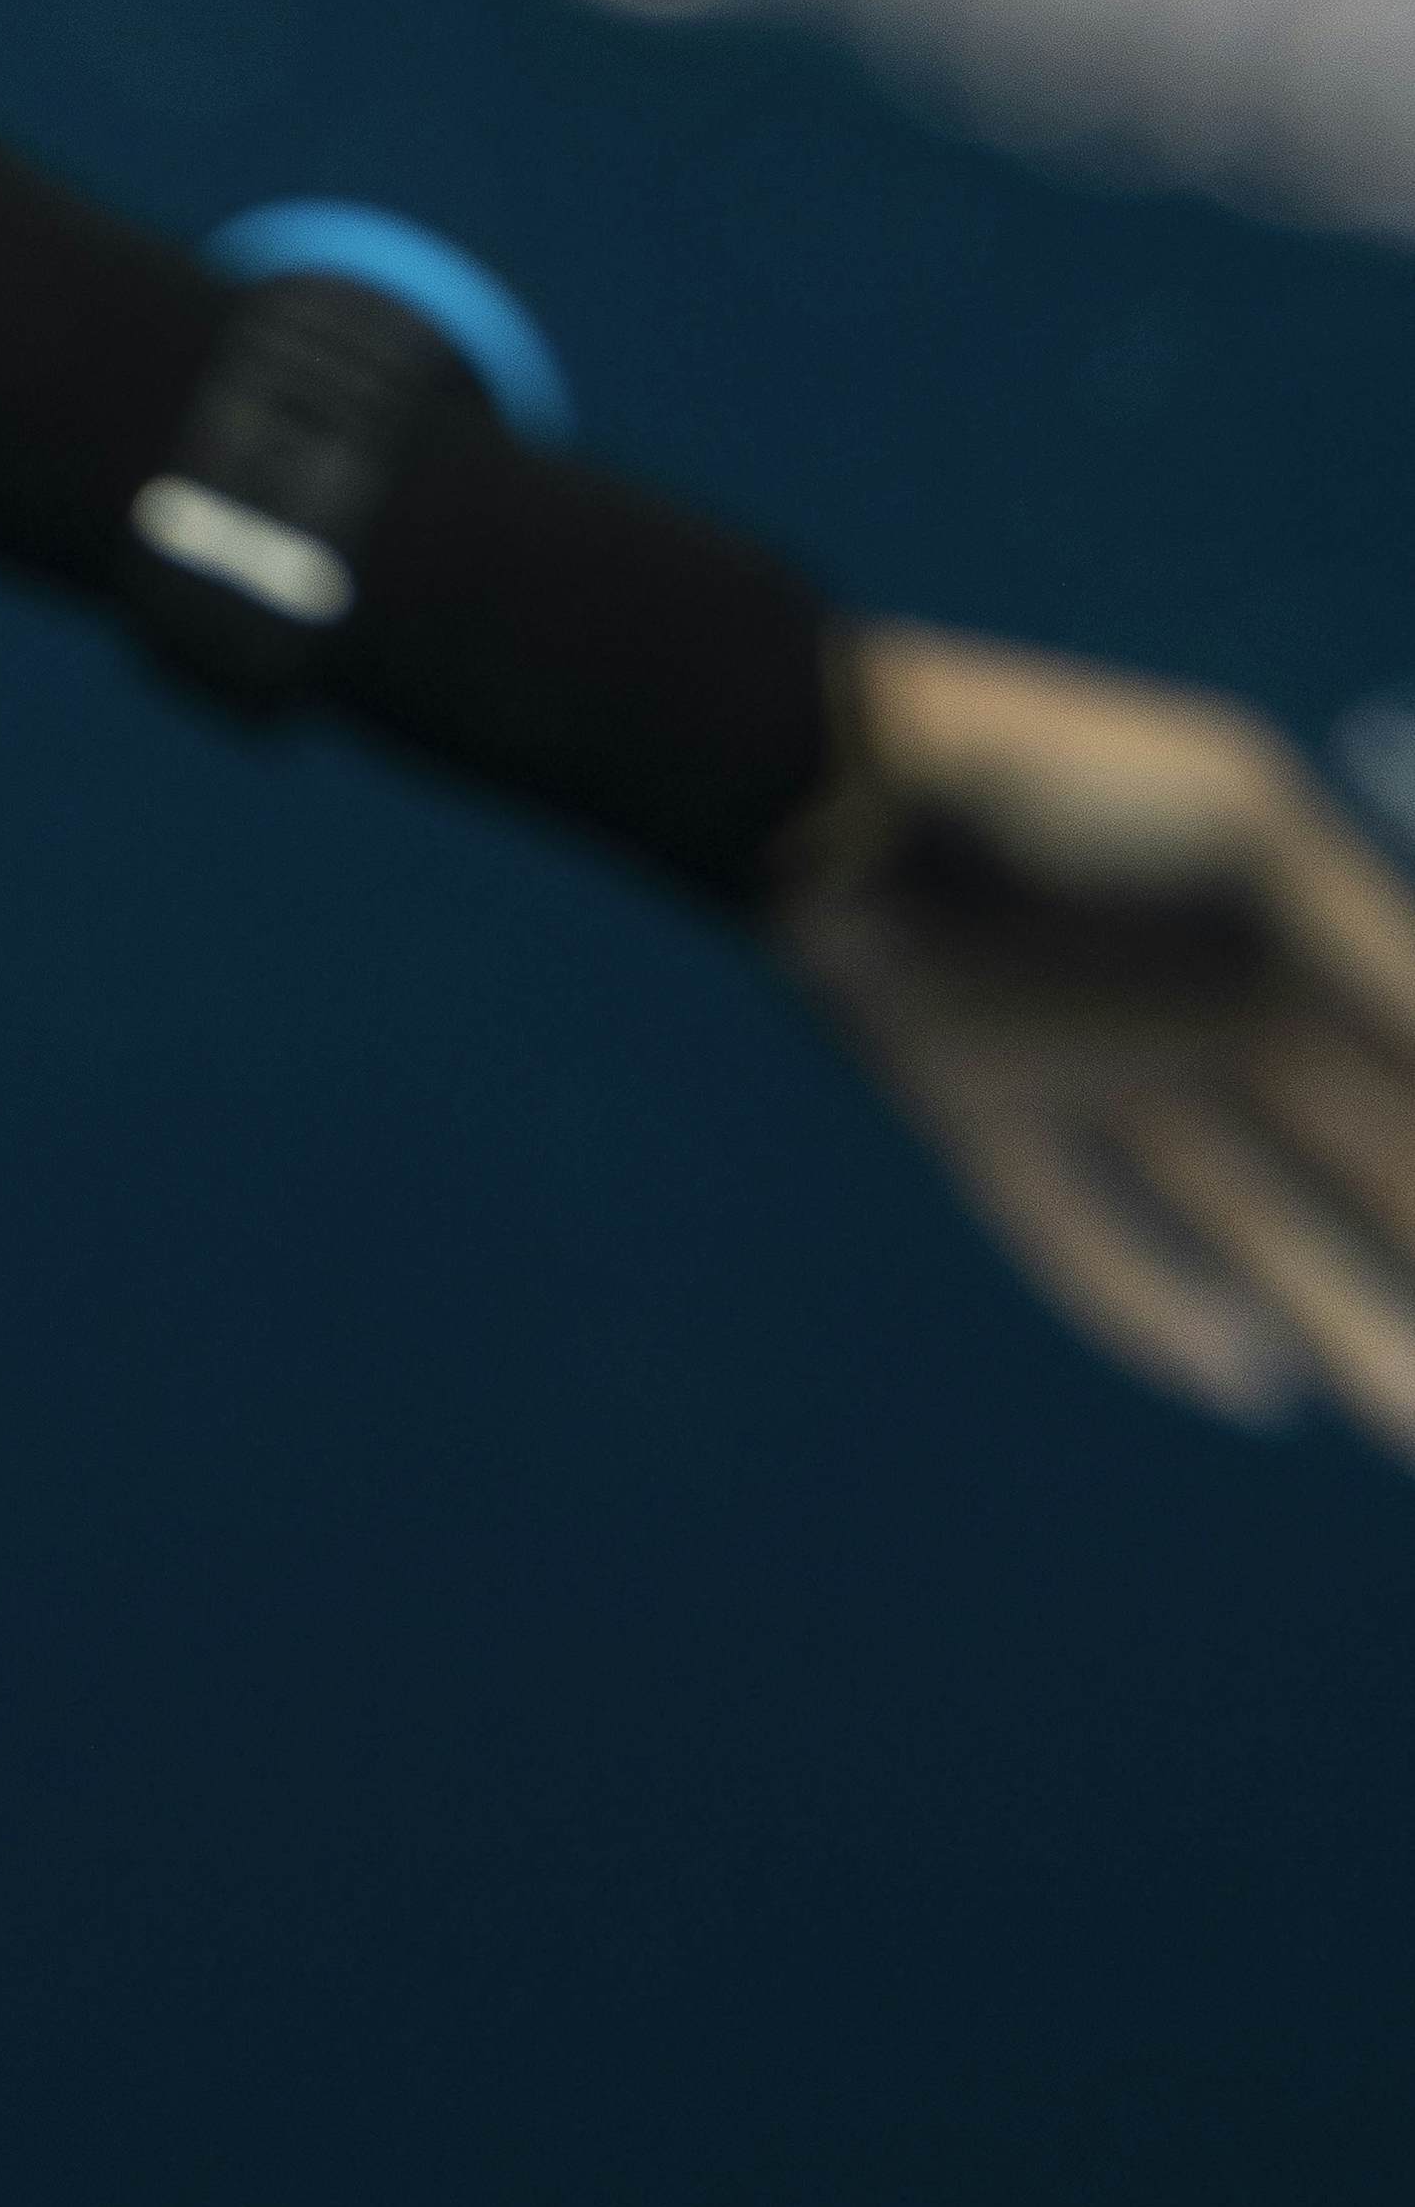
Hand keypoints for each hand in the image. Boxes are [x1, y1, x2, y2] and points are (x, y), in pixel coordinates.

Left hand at [781, 628, 1414, 1455]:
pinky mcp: (988, 1118)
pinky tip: (1248, 1382)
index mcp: (1277, 938)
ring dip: (1333, 1317)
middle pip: (1352, 1167)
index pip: (1408, 1076)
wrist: (847, 779)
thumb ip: (1382, 949)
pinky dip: (1157, 1313)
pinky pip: (1085, 1242)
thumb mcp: (1250, 830)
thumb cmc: (1067, 782)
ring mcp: (1095, 1073)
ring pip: (1242, 1224)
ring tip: (1411, 1427)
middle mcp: (1199, 1015)